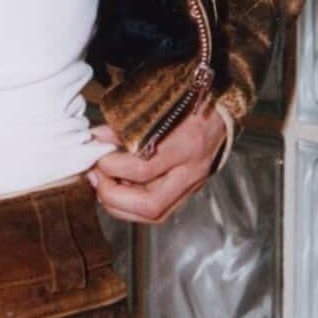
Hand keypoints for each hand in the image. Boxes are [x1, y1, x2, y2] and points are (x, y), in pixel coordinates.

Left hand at [86, 100, 226, 224]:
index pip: (143, 168)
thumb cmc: (189, 103)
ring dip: (120, 205)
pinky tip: (119, 187)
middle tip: (96, 176)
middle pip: (150, 205)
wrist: (223, 109)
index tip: (96, 155)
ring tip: (103, 184)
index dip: (111, 166)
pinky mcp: (188, 190)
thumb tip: (94, 139)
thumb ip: (123, 127)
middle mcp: (192, 170)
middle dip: (113, 196)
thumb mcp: (157, 108)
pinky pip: (158, 209)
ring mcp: (192, 184)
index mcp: (186, 144)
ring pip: (154, 214)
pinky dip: (132, 204)